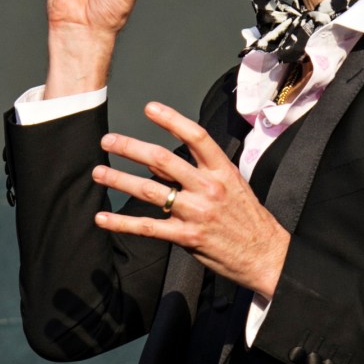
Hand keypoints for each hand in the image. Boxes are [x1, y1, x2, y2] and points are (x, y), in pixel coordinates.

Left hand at [92, 102, 289, 298]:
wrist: (266, 255)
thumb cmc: (247, 218)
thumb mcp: (233, 185)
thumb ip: (200, 172)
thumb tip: (163, 164)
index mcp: (222, 171)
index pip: (196, 136)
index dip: (172, 119)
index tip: (149, 108)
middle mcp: (208, 187)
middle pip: (163, 160)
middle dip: (130, 147)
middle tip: (107, 140)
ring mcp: (197, 212)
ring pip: (149, 191)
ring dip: (119, 179)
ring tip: (98, 172)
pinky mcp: (187, 237)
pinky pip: (147, 227)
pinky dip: (122, 222)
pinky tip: (102, 218)